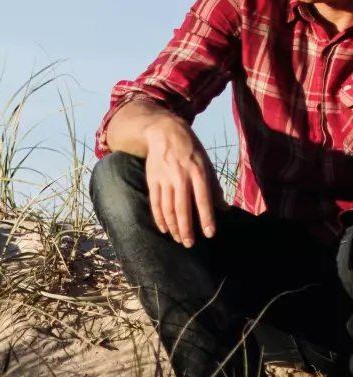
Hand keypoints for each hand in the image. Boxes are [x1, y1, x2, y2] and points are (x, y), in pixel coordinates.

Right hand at [143, 116, 225, 247]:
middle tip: (189, 244)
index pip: (203, 199)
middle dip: (186, 228)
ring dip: (173, 226)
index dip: (206, 217)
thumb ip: (214, 187)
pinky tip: (164, 228)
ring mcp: (164, 179)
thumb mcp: (207, 163)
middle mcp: (180, 176)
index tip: (209, 234)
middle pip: (182, 208)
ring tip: (178, 239)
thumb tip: (224, 209)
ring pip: (167, 208)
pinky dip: (159, 217)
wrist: (164, 132)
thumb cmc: (190, 149)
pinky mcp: (152, 180)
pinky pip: (155, 203)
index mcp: (198, 172)